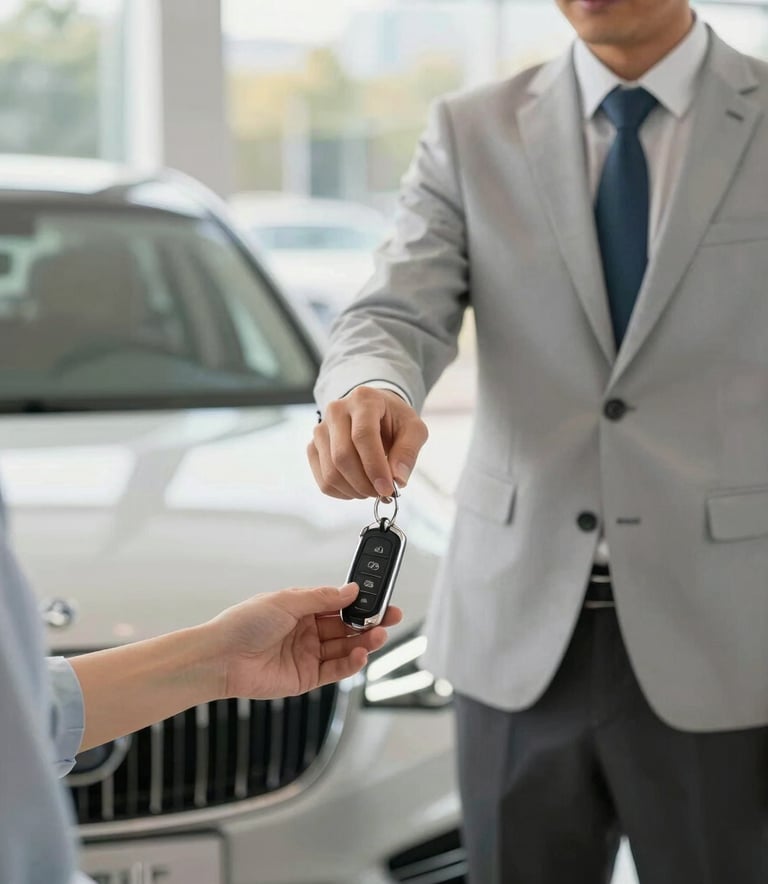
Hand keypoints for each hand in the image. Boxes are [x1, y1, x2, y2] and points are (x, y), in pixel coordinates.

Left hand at [205, 583, 403, 699]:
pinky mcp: (306, 678)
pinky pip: (335, 670)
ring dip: (364, 642)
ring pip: (345, 648)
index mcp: (302, 609)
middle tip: (389, 618)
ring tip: (379, 636)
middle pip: (346, 627)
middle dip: (369, 622)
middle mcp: (307, 631)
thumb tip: (351, 590)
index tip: (380, 599)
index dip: (360, 603)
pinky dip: (351, 663)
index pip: (339, 604)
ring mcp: (307, 655)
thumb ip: (322, 598)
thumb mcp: (287, 601)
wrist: (222, 657)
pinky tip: (361, 655)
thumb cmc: (245, 623)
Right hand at [308, 386, 428, 498]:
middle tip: (383, 493)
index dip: (375, 466)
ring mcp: (321, 429)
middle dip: (365, 483)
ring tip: (372, 489)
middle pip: (342, 456)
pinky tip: (358, 488)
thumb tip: (398, 480)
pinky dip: (343, 493)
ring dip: (355, 490)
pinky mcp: (313, 447)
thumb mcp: (413, 429)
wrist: (374, 413)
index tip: (388, 489)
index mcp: (364, 400)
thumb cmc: (394, 420)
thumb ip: (408, 452)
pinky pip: (323, 480)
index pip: (363, 436)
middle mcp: (336, 410)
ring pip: (331, 472)